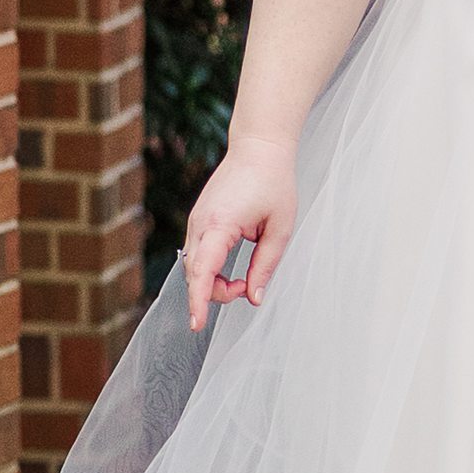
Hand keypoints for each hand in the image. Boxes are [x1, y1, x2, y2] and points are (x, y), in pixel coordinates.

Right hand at [183, 136, 300, 331]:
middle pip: (195, 274)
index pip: (202, 272)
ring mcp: (196, 220)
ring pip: (193, 266)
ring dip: (213, 282)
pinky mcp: (199, 220)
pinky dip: (210, 269)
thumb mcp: (280, 228)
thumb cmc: (273, 183)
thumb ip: (266, 266)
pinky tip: (231, 269)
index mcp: (219, 224)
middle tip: (246, 289)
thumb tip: (254, 297)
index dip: (199, 301)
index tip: (197, 324)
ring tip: (243, 280)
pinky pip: (196, 254)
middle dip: (215, 293)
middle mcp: (201, 223)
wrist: (259, 148)